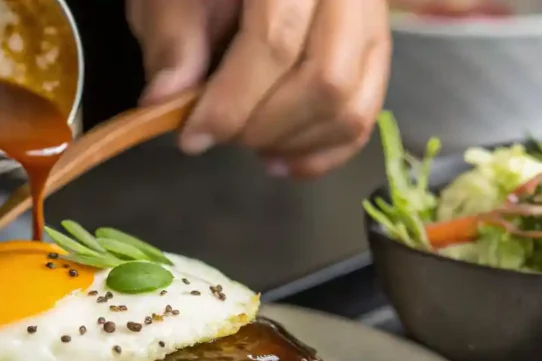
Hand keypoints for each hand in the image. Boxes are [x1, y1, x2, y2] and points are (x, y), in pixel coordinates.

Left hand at [129, 0, 391, 178]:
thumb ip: (173, 38)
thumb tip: (165, 99)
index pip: (276, 42)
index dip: (232, 102)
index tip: (193, 136)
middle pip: (326, 79)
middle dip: (264, 126)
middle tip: (220, 136)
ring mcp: (372, 19)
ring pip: (352, 104)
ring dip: (293, 143)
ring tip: (247, 144)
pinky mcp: (376, 49)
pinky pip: (365, 115)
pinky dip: (321, 152)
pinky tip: (278, 159)